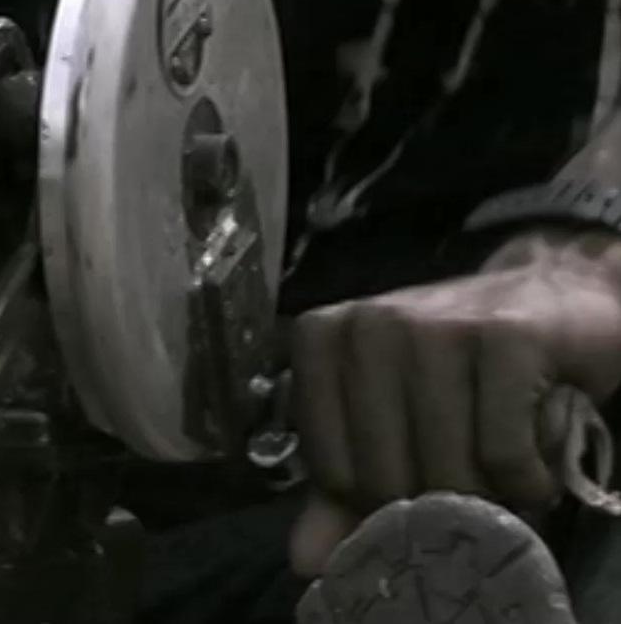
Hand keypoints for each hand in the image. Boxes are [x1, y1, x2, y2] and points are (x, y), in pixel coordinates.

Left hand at [288, 230, 620, 575]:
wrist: (553, 298)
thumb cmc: (459, 370)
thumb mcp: (391, 424)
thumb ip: (341, 492)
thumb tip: (306, 561)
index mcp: (323, 340)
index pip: (331, 469)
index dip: (378, 498)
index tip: (413, 481)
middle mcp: (369, 325)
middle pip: (386, 474)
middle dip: (434, 502)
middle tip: (466, 483)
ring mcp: (435, 324)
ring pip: (444, 466)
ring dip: (486, 495)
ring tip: (501, 474)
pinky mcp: (505, 336)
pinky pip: (501, 450)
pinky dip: (525, 479)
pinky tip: (533, 466)